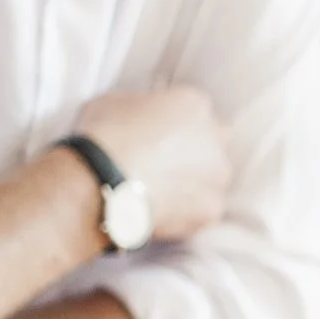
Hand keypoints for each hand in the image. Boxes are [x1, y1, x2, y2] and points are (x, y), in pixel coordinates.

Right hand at [75, 88, 231, 242]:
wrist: (101, 180)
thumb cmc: (102, 137)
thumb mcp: (111, 103)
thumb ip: (138, 108)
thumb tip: (136, 120)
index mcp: (193, 105)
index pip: (195, 113)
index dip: (175, 127)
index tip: (157, 139)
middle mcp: (215, 138)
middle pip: (211, 146)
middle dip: (192, 156)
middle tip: (160, 167)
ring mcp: (218, 175)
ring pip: (209, 181)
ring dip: (190, 186)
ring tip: (154, 194)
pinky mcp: (211, 209)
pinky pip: (200, 212)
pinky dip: (182, 215)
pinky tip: (156, 214)